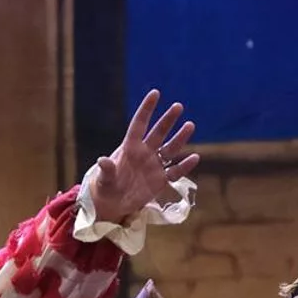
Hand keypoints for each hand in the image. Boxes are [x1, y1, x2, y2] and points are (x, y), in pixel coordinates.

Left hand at [88, 90, 199, 226]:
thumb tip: (102, 160)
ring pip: (170, 149)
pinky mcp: (160, 180)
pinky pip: (175, 172)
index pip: (139, 125)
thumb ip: (106, 170)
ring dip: (180, 138)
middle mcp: (144, 153)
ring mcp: (154, 166)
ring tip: (190, 125)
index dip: (146, 109)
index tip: (155, 93)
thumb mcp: (104, 180)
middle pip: (158, 133)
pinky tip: (195, 157)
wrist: (112, 204)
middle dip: (167, 120)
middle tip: (178, 106)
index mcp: (129, 148)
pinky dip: (184, 166)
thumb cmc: (105, 188)